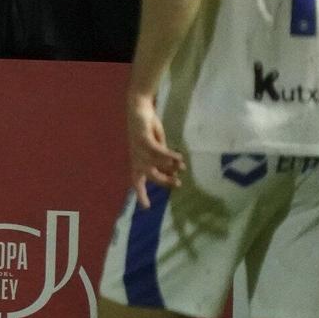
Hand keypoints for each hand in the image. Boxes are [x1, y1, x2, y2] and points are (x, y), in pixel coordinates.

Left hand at [125, 93, 183, 207]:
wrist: (140, 110)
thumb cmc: (148, 130)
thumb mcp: (156, 148)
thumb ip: (161, 161)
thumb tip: (172, 173)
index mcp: (137, 161)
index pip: (137, 181)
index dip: (141, 194)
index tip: (147, 207)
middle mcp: (136, 158)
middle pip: (149, 175)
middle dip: (163, 181)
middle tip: (178, 184)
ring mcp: (138, 149)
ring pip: (155, 164)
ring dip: (170, 166)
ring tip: (182, 167)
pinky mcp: (143, 139)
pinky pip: (157, 151)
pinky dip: (168, 155)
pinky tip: (178, 157)